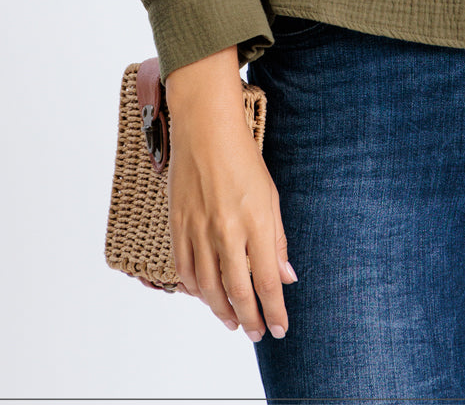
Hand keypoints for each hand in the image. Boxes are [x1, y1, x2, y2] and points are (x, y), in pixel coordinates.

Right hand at [165, 46, 297, 340]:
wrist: (205, 129)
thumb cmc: (243, 159)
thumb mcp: (270, 196)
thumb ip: (277, 240)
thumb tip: (287, 277)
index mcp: (255, 221)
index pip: (267, 280)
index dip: (274, 310)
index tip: (280, 328)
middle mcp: (227, 230)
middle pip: (237, 290)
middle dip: (250, 319)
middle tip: (257, 334)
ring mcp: (199, 230)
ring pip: (208, 287)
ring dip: (222, 310)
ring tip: (233, 322)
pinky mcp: (178, 225)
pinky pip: (185, 270)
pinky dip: (196, 290)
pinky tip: (206, 296)